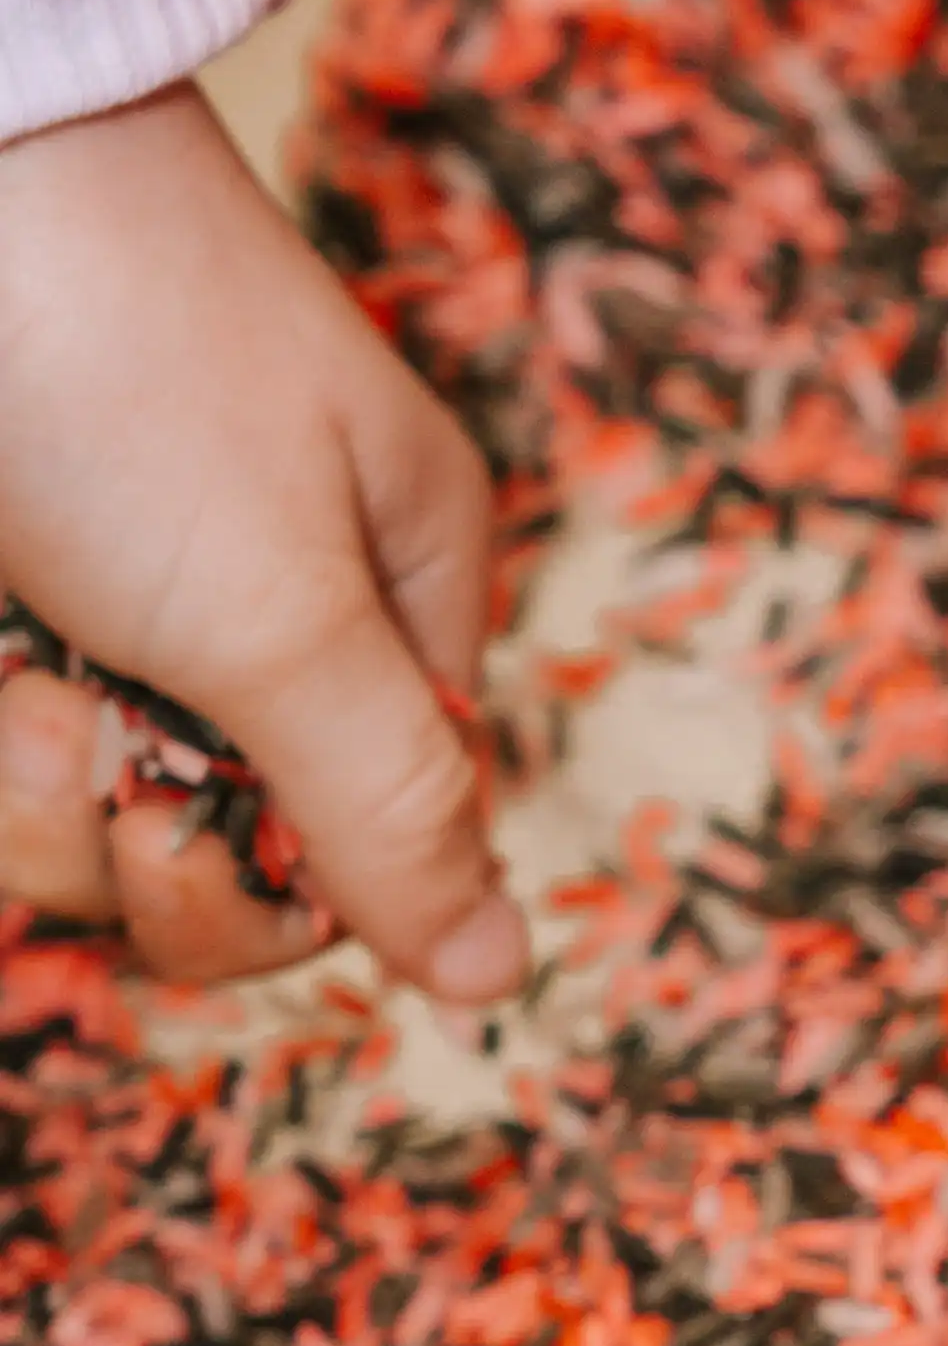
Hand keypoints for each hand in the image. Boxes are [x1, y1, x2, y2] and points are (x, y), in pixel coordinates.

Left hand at [0, 87, 517, 998]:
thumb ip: (390, 806)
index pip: (361, 848)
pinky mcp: (2, 604)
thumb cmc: (125, 367)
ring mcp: (107, 603)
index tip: (182, 805)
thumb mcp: (285, 610)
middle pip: (204, 852)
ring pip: (66, 815)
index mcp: (393, 600)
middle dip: (114, 825)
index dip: (260, 881)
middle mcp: (258, 613)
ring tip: (3, 655)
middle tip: (69, 712)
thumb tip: (500, 978)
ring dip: (12, 776)